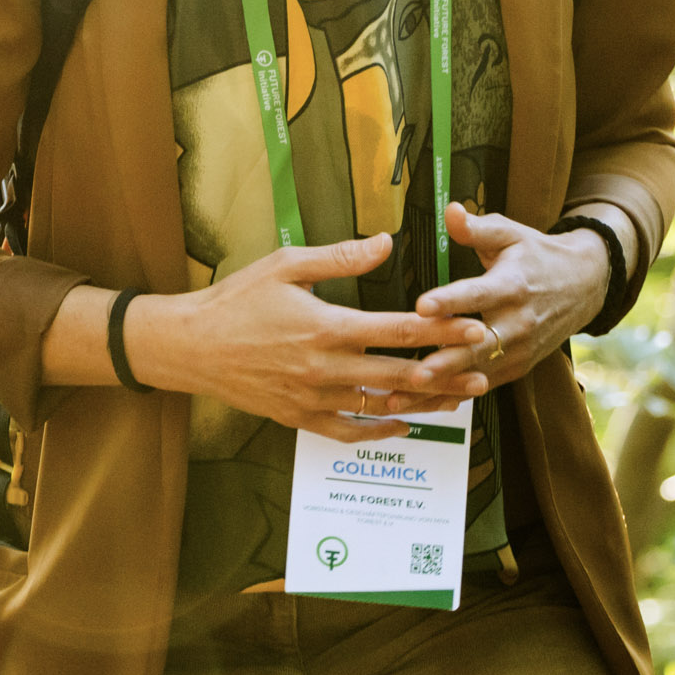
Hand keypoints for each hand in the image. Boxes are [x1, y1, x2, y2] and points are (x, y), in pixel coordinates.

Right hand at [124, 234, 489, 441]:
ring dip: (422, 404)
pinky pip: (348, 432)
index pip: (398, 329)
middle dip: (446, 372)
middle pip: (399, 375)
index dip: (442, 329)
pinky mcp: (299, 419)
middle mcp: (324, 368)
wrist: (191, 346)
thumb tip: (387, 243)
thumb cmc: (237, 300)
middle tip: (482, 369)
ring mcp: (312, 399)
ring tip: (457, 401)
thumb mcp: (286, 265)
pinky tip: (402, 425)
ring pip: (379, 407)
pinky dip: (379, 431)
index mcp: (326, 326)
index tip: (475, 326)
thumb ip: (341, 257)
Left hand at [409, 205, 604, 391]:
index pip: (477, 294)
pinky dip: (451, 398)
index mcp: (512, 285)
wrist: (584, 287)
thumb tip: (449, 210)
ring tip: (404, 398)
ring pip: (476, 374)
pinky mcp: (517, 369)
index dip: (450, 300)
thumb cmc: (537, 256)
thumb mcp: (511, 234)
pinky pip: (480, 387)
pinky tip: (419, 407)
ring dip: (441, 388)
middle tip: (413, 371)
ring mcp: (519, 351)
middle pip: (478, 346)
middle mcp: (518, 323)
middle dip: (446, 362)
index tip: (422, 305)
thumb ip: (478, 227)